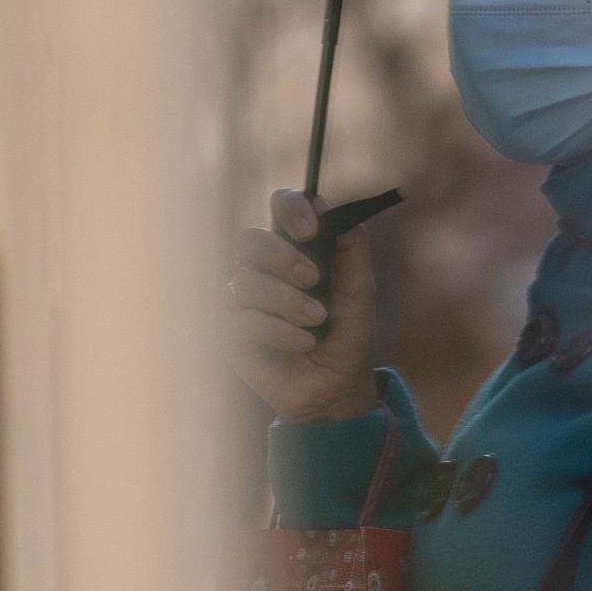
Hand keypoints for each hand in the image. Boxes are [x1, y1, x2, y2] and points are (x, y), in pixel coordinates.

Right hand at [229, 189, 380, 426]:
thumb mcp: (360, 287)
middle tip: (313, 279)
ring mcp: (243, 302)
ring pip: (245, 281)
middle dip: (282, 257)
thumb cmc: (347, 335)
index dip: (290, 208)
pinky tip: (303, 342)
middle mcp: (262, 270)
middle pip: (249, 239)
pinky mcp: (232, 335)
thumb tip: (325, 203)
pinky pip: (242, 319)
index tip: (310, 230)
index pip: (279, 206)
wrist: (339, 387)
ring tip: (316, 321)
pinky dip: (278, 330)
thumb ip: (351, 245)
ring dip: (287, 301)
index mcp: (293, 249)